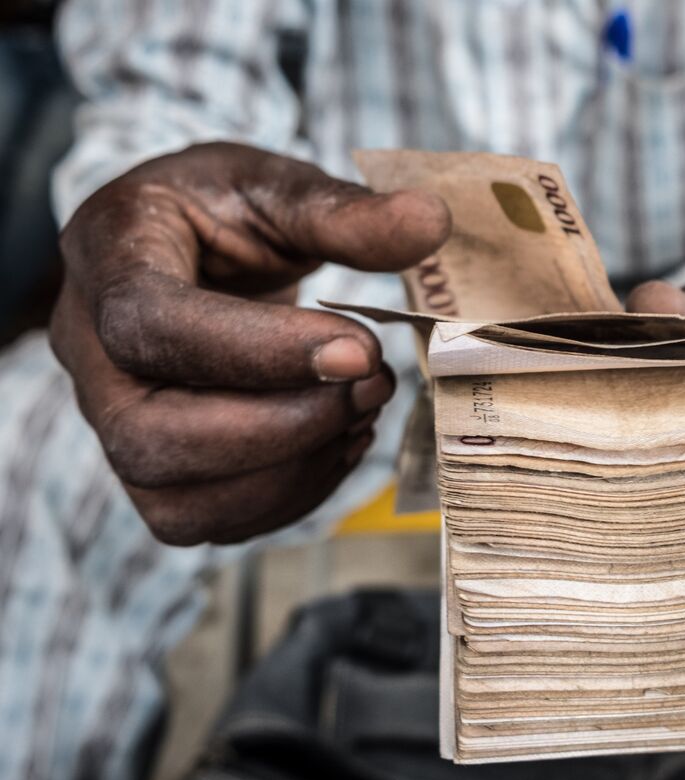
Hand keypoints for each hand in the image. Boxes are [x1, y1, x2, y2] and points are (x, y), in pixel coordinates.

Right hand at [51, 143, 450, 544]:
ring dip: (295, 471)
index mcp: (109, 253)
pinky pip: (210, 520)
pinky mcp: (156, 471)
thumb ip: (347, 210)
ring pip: (178, 499)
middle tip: (375, 384)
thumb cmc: (227, 211)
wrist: (196, 252)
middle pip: (150, 436)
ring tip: (364, 411)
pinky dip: (292, 495)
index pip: (150, 325)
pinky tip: (341, 440)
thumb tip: (430, 221)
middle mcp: (87, 350)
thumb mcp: (281, 187)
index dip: (256, 352)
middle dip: (284, 428)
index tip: (359, 349)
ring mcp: (112, 421)